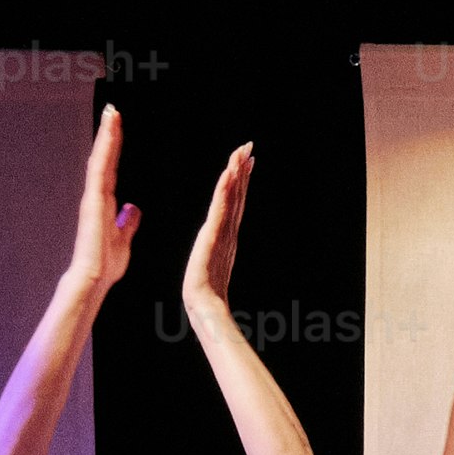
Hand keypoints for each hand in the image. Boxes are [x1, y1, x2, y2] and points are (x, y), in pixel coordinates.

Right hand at [64, 107, 140, 297]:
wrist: (94, 277)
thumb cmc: (106, 264)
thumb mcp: (124, 239)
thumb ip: (128, 222)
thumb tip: (133, 209)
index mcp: (106, 204)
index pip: (111, 169)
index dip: (114, 149)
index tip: (118, 130)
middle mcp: (97, 196)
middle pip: (103, 158)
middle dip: (108, 134)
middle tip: (113, 111)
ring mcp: (93, 197)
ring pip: (100, 159)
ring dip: (106, 135)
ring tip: (112, 113)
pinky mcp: (93, 200)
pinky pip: (100, 169)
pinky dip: (105, 150)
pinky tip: (110, 134)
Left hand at [182, 144, 252, 311]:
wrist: (204, 307)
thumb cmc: (206, 295)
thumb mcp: (210, 268)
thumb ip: (215, 257)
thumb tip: (216, 254)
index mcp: (226, 237)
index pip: (235, 203)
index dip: (242, 181)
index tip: (247, 161)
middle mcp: (229, 231)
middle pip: (238, 195)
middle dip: (243, 170)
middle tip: (249, 147)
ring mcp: (223, 233)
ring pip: (232, 197)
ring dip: (237, 173)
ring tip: (241, 153)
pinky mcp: (214, 236)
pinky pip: (221, 207)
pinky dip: (226, 190)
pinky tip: (230, 174)